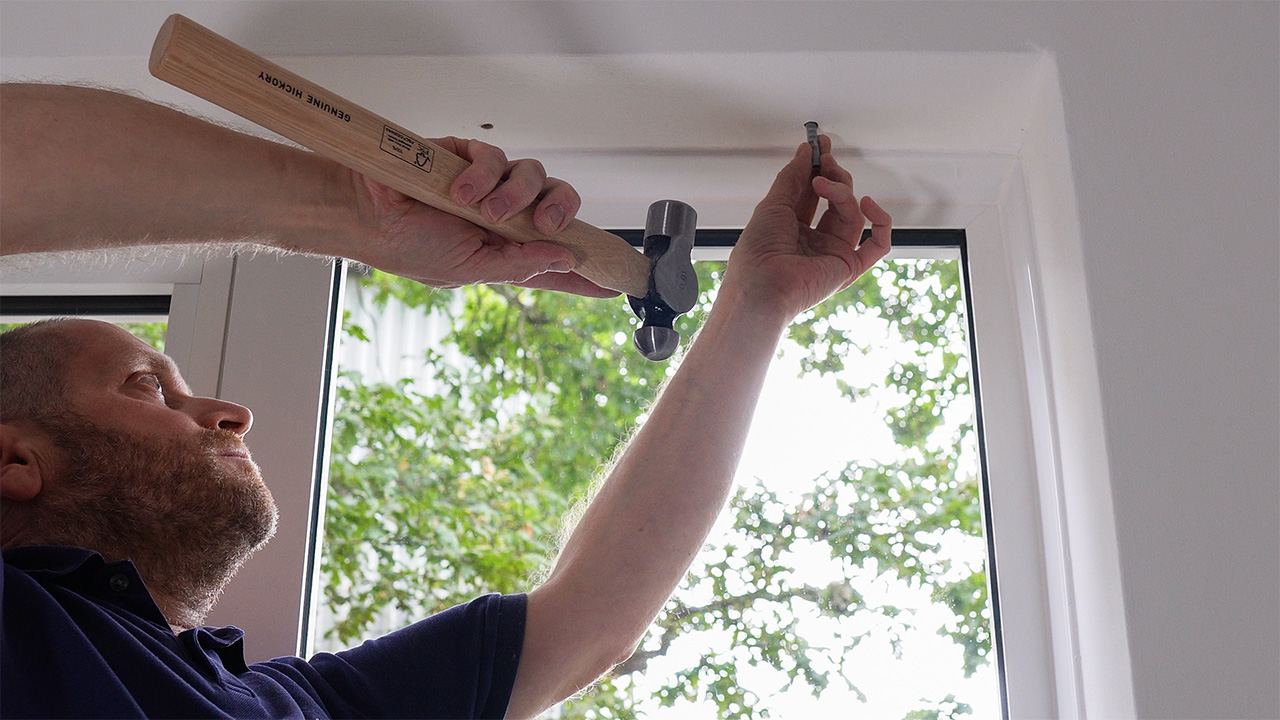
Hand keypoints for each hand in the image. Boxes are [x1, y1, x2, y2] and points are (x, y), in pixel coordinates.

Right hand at [347, 137, 615, 297]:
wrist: (366, 215)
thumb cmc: (409, 246)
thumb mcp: (468, 268)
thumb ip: (517, 264)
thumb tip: (564, 257)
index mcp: (511, 248)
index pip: (559, 257)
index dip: (589, 268)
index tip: (615, 283)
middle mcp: (508, 214)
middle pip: (560, 201)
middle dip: (561, 209)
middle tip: (546, 222)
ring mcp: (491, 184)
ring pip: (534, 175)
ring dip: (515, 194)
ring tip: (484, 211)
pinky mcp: (470, 156)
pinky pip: (497, 157)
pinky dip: (484, 173)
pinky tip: (461, 190)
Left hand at [720, 135, 891, 322]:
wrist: (761, 286)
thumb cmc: (757, 254)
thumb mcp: (772, 204)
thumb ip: (792, 177)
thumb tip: (805, 152)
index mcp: (792, 228)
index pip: (812, 192)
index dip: (818, 168)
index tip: (820, 145)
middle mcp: (814, 240)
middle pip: (837, 200)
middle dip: (833, 176)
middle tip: (824, 160)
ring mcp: (832, 253)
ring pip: (852, 214)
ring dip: (841, 192)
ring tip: (822, 183)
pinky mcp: (849, 267)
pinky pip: (878, 245)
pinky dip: (881, 223)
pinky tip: (869, 204)